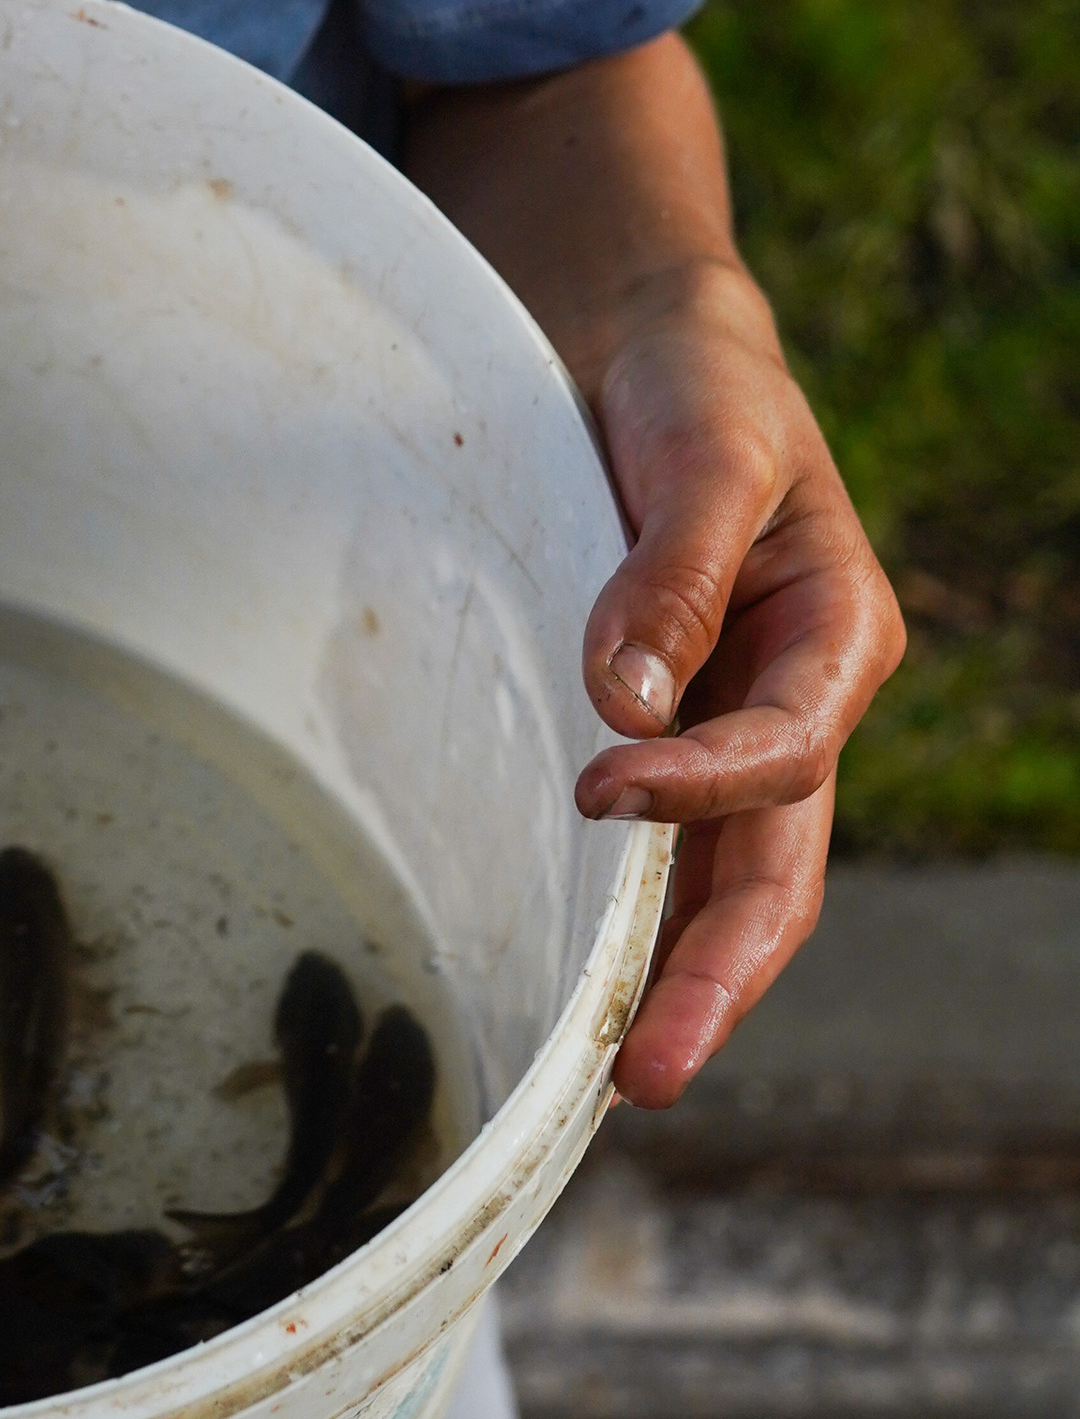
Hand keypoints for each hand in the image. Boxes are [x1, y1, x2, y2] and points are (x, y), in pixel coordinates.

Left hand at [568, 271, 904, 1106]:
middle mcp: (798, 698)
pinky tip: (579, 973)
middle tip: (647, 1076)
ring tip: (614, 1074)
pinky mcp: (668, 721)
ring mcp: (733, 721)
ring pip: (722, 876)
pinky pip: (663, 837)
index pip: (786, 751)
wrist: (650, 342)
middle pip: (775, 866)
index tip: (599, 790)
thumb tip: (624, 705)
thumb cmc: (696, 383)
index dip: (700, 786)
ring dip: (675, 973)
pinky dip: (631, 908)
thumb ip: (671, 573)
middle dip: (717, 977)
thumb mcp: (705, 450)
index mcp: (839, 635)